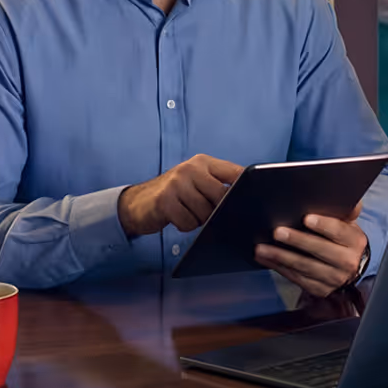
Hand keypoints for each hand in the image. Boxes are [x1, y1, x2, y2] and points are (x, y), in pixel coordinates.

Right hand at [118, 154, 243, 237]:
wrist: (137, 203)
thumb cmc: (174, 195)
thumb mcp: (197, 182)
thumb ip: (218, 185)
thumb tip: (245, 200)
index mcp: (203, 162)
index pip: (236, 173)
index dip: (246, 189)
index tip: (249, 202)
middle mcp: (190, 168)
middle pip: (222, 197)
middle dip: (217, 211)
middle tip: (204, 211)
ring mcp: (177, 183)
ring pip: (206, 213)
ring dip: (198, 220)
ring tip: (186, 212)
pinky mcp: (165, 200)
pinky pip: (189, 222)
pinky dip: (185, 225)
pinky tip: (176, 218)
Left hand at [258, 212, 368, 295]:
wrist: (351, 268)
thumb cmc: (343, 240)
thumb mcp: (348, 224)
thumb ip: (345, 211)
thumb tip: (346, 199)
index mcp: (355, 241)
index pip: (339, 231)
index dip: (323, 225)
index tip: (306, 218)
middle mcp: (347, 262)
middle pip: (320, 250)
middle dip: (297, 240)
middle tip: (278, 232)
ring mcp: (333, 278)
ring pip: (304, 266)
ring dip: (281, 257)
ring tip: (262, 248)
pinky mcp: (320, 289)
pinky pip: (297, 278)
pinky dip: (279, 268)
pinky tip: (266, 259)